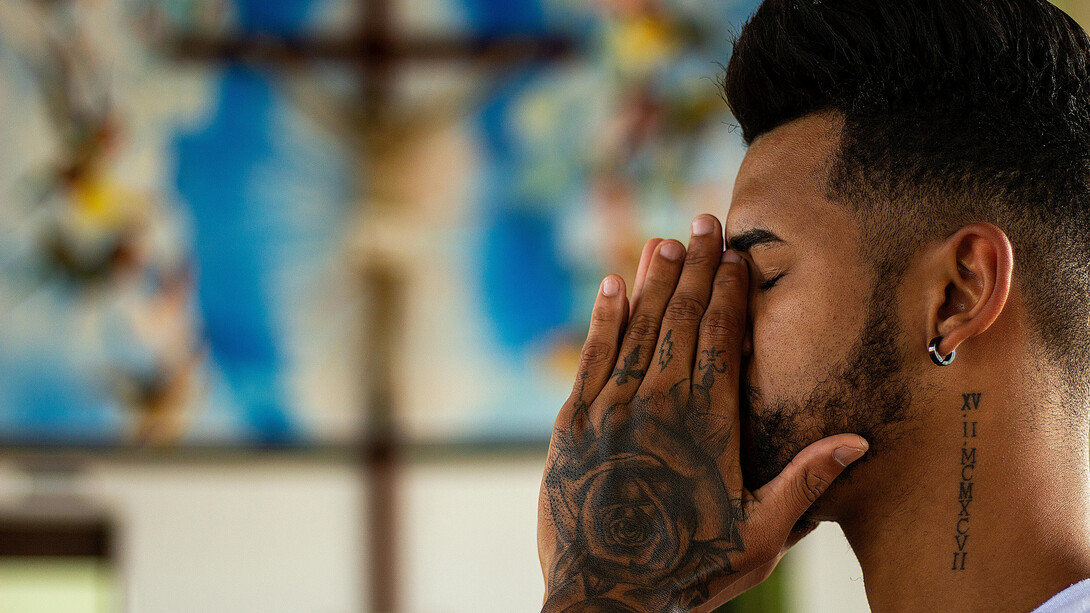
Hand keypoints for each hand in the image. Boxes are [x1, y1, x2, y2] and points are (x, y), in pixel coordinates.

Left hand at [537, 215, 868, 611]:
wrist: (606, 597)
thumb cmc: (688, 569)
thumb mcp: (760, 534)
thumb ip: (804, 480)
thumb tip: (856, 440)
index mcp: (709, 423)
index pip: (723, 338)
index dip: (730, 291)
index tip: (737, 254)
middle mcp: (659, 403)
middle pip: (682, 319)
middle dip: (696, 268)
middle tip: (705, 223)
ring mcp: (612, 407)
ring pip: (638, 328)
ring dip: (654, 280)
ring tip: (667, 239)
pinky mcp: (573, 422)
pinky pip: (592, 356)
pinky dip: (604, 317)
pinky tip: (612, 284)